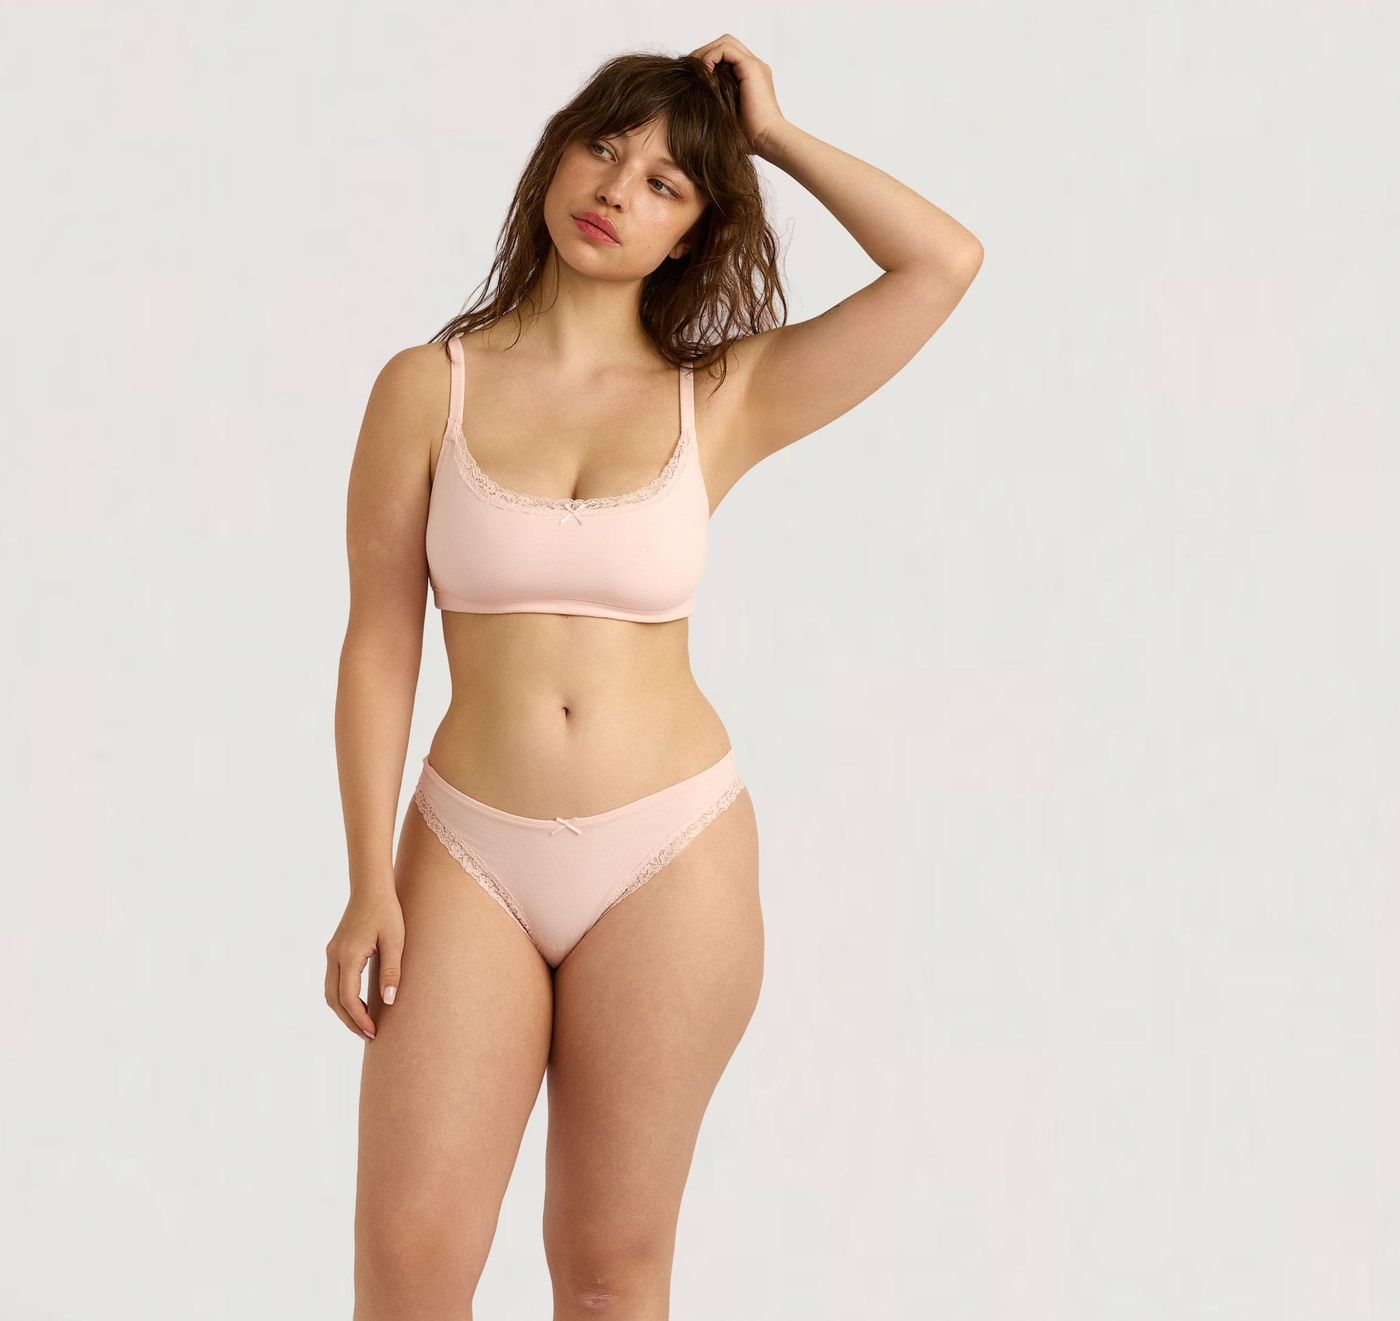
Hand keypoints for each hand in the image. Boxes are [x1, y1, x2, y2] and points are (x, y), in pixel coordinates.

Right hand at [324, 889, 403, 1040]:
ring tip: (365, 1024)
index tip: (374, 1033)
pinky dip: (342, 998)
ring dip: (344, 1011)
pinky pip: (333, 981)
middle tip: (370, 1036)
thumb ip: (392, 971)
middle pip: (334, 1000)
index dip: (359, 1019)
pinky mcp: (335, 950)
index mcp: (348, 955)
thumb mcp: (395, 940)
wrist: (371, 887)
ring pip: (330, 992)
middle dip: (350, 1021)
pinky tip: (358, 1004)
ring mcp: (332, 953)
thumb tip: (389, 1001)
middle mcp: (334, 956)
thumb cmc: (387, 911)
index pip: (347, 998)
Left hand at [690, 34, 786, 155]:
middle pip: (725, 44)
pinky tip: (704, 73)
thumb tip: (693, 98)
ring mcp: (755, 65)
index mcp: (750, 77)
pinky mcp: (752, 67)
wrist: (767, 139)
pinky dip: (711, 57)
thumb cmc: (749, 136)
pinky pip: (726, 50)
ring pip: (725, 43)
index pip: (726, 55)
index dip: (707, 59)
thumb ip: (717, 101)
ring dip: (706, 52)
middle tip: (689, 67)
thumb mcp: (727, 114)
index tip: (692, 74)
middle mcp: (754, 67)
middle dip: (705, 52)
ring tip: (694, 69)